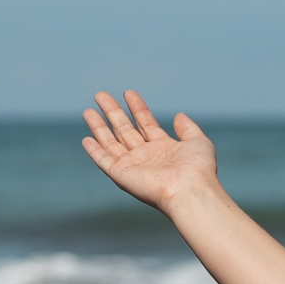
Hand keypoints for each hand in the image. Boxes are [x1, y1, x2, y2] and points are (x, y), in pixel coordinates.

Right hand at [80, 89, 218, 211]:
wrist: (189, 190)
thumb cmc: (198, 169)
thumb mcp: (198, 142)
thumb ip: (188, 128)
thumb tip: (179, 116)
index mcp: (164, 148)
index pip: (146, 123)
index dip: (137, 107)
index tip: (129, 93)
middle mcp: (146, 157)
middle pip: (125, 129)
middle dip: (113, 112)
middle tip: (100, 95)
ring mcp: (133, 166)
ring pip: (111, 143)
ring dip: (99, 127)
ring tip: (88, 110)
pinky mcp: (121, 175)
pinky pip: (104, 161)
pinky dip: (95, 151)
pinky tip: (86, 139)